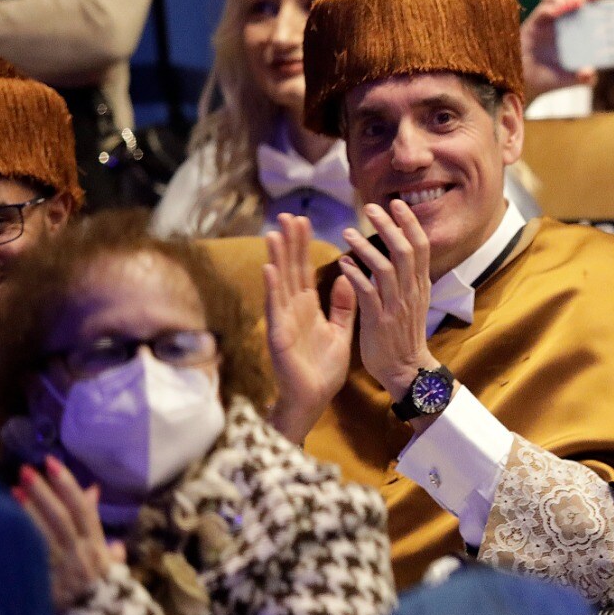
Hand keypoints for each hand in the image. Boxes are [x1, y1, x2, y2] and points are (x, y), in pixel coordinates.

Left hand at [15, 457, 124, 610]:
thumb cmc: (112, 602)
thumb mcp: (115, 569)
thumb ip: (107, 541)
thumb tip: (98, 507)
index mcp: (99, 550)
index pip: (84, 511)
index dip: (68, 486)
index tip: (53, 464)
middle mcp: (81, 556)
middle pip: (62, 518)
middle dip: (45, 493)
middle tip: (27, 471)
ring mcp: (62, 572)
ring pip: (45, 535)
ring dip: (29, 512)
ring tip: (13, 490)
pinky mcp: (47, 587)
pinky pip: (32, 560)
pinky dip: (20, 541)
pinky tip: (6, 527)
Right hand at [264, 214, 355, 441]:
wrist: (315, 399)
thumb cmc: (323, 369)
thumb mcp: (339, 332)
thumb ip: (342, 306)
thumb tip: (343, 276)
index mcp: (307, 308)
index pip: (304, 270)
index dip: (303, 246)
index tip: (304, 221)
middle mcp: (292, 310)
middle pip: (290, 270)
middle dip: (289, 243)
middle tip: (288, 215)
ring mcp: (283, 322)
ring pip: (279, 284)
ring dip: (277, 259)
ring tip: (275, 233)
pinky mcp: (279, 336)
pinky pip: (276, 309)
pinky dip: (272, 289)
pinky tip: (269, 269)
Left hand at [339, 201, 437, 402]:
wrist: (406, 369)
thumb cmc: (404, 334)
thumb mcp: (413, 301)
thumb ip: (407, 276)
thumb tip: (399, 250)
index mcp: (420, 285)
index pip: (421, 246)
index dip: (410, 223)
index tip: (396, 204)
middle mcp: (412, 292)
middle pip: (405, 251)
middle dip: (389, 226)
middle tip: (370, 207)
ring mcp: (397, 306)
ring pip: (386, 268)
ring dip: (366, 247)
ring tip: (347, 232)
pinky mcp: (380, 321)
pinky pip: (368, 293)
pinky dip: (355, 275)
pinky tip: (342, 263)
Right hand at [521, 0, 603, 98]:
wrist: (527, 85)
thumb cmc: (553, 79)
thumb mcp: (571, 80)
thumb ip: (583, 78)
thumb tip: (589, 73)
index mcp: (576, 30)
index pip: (586, 9)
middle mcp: (562, 22)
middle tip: (582, 1)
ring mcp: (547, 22)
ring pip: (554, 0)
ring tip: (571, 5)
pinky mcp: (533, 25)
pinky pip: (541, 11)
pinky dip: (548, 8)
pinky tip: (554, 13)